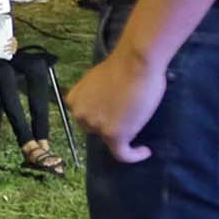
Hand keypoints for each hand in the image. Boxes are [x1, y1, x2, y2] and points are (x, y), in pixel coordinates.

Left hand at [68, 48, 164, 162]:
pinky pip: (123, 154)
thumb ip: (97, 96)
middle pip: (95, 129)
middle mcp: (80, 115)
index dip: (100, 115)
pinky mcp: (113, 135)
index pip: (86, 116)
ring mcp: (96, 126)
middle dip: (109, 124)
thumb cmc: (123, 66)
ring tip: (140, 128)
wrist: (136, 62)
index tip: (115, 115)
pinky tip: (145, 151)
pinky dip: (134, 155)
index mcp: (73, 100)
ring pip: (110, 140)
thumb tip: (108, 103)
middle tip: (129, 117)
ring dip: (124, 136)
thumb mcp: (99, 81)